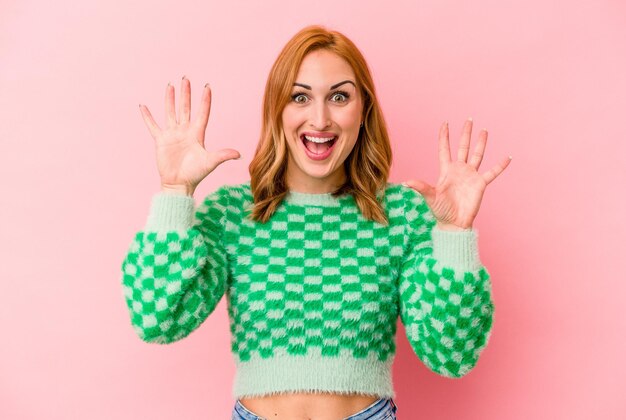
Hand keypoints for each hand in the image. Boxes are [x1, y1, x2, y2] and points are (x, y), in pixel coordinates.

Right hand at [139, 76, 240, 194]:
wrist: (179, 184)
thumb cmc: (195, 174)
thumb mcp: (210, 163)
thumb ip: (223, 156)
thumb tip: (239, 154)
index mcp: (197, 134)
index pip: (202, 113)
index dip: (205, 100)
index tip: (207, 86)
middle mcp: (185, 131)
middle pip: (185, 108)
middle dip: (186, 93)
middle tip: (186, 78)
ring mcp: (172, 135)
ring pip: (171, 112)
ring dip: (170, 99)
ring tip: (170, 85)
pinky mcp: (161, 141)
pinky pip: (152, 126)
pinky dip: (147, 117)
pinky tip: (143, 106)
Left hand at [403, 118, 510, 229]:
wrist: (454, 223)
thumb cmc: (440, 211)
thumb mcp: (430, 197)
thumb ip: (420, 187)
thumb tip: (405, 182)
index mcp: (446, 170)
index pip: (445, 149)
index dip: (445, 137)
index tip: (445, 123)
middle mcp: (459, 170)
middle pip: (463, 147)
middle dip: (465, 134)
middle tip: (469, 120)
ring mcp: (471, 176)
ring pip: (477, 155)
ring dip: (481, 143)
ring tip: (484, 131)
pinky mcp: (480, 184)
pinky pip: (492, 173)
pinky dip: (500, 166)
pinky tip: (508, 157)